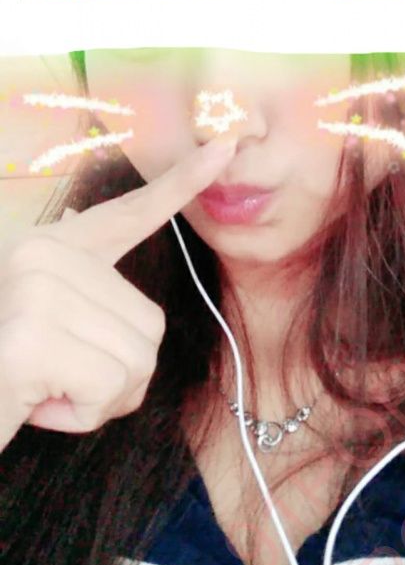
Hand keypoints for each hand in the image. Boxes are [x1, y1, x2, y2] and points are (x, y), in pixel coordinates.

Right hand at [0, 138, 234, 451]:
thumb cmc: (2, 373)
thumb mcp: (32, 321)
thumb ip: (72, 286)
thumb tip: (68, 220)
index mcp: (48, 246)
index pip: (128, 213)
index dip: (180, 184)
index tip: (223, 148)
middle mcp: (42, 253)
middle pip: (148, 322)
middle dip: (114, 374)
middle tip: (51, 381)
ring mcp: (37, 289)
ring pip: (138, 360)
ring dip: (97, 399)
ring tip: (39, 391)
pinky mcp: (34, 338)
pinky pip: (109, 389)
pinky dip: (81, 416)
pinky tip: (34, 405)